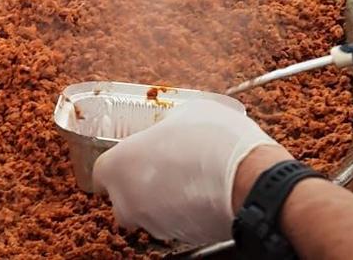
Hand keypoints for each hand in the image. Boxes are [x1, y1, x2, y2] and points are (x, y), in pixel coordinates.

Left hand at [94, 100, 286, 245]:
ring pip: (149, 215)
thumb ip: (166, 127)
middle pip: (121, 201)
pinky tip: (203, 195)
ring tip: (189, 179)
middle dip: (137, 189)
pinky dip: (183, 213)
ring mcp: (154, 224)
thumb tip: (172, 128)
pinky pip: (174, 225)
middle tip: (162, 169)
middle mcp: (128, 201)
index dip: (117, 166)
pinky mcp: (181, 239)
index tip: (133, 158)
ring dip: (162, 201)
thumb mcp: (187, 113)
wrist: (251, 179)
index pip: (101, 174)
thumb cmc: (213, 141)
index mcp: (119, 166)